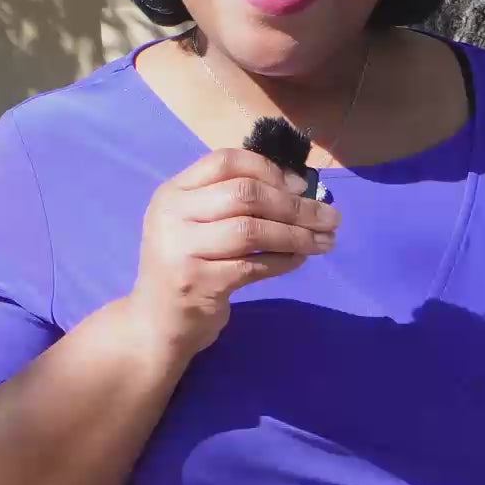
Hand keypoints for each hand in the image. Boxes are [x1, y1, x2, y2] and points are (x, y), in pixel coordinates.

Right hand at [129, 148, 338, 355]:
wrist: (154, 324)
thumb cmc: (188, 266)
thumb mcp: (196, 224)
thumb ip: (233, 201)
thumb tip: (300, 187)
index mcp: (173, 192)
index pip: (225, 161)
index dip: (269, 169)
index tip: (301, 186)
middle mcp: (172, 215)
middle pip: (245, 194)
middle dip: (295, 204)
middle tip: (330, 216)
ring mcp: (182, 250)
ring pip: (253, 230)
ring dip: (297, 234)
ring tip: (326, 240)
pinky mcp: (199, 284)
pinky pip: (254, 265)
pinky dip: (284, 260)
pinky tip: (301, 258)